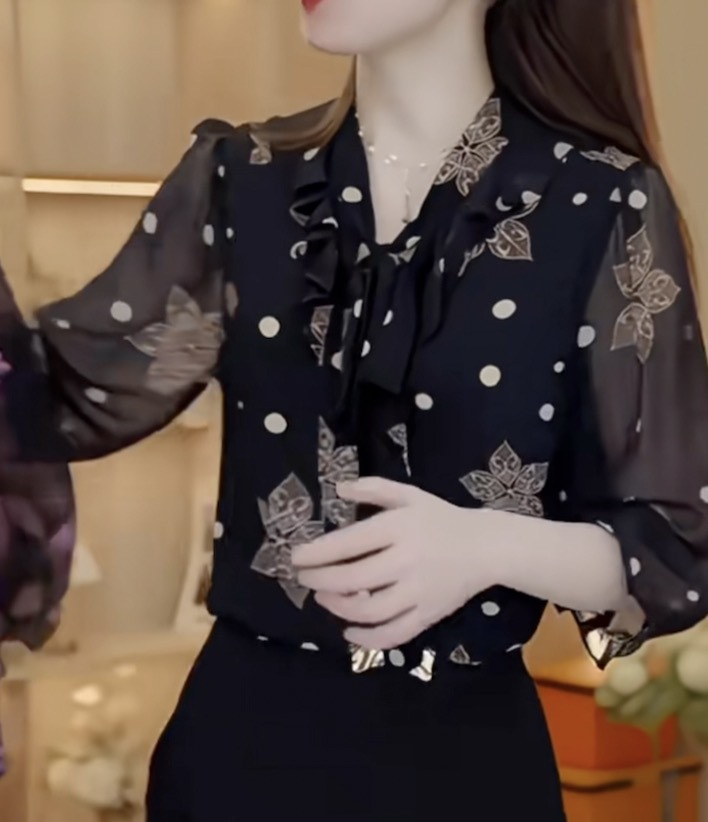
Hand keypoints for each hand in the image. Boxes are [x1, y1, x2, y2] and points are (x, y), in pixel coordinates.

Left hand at [294, 477, 504, 649]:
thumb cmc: (441, 518)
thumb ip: (373, 489)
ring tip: (324, 598)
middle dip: (321, 580)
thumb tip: (338, 489)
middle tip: (304, 578)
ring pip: (371, 610)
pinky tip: (349, 632)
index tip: (296, 557)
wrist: (486, 547)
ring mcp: (419, 592)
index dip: (318, 552)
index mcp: (400, 528)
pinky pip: (395, 634)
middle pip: (354, 578)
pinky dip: (368, 639)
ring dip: (339, 607)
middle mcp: (408, 560)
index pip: (350, 542)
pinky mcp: (429, 615)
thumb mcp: (410, 495)